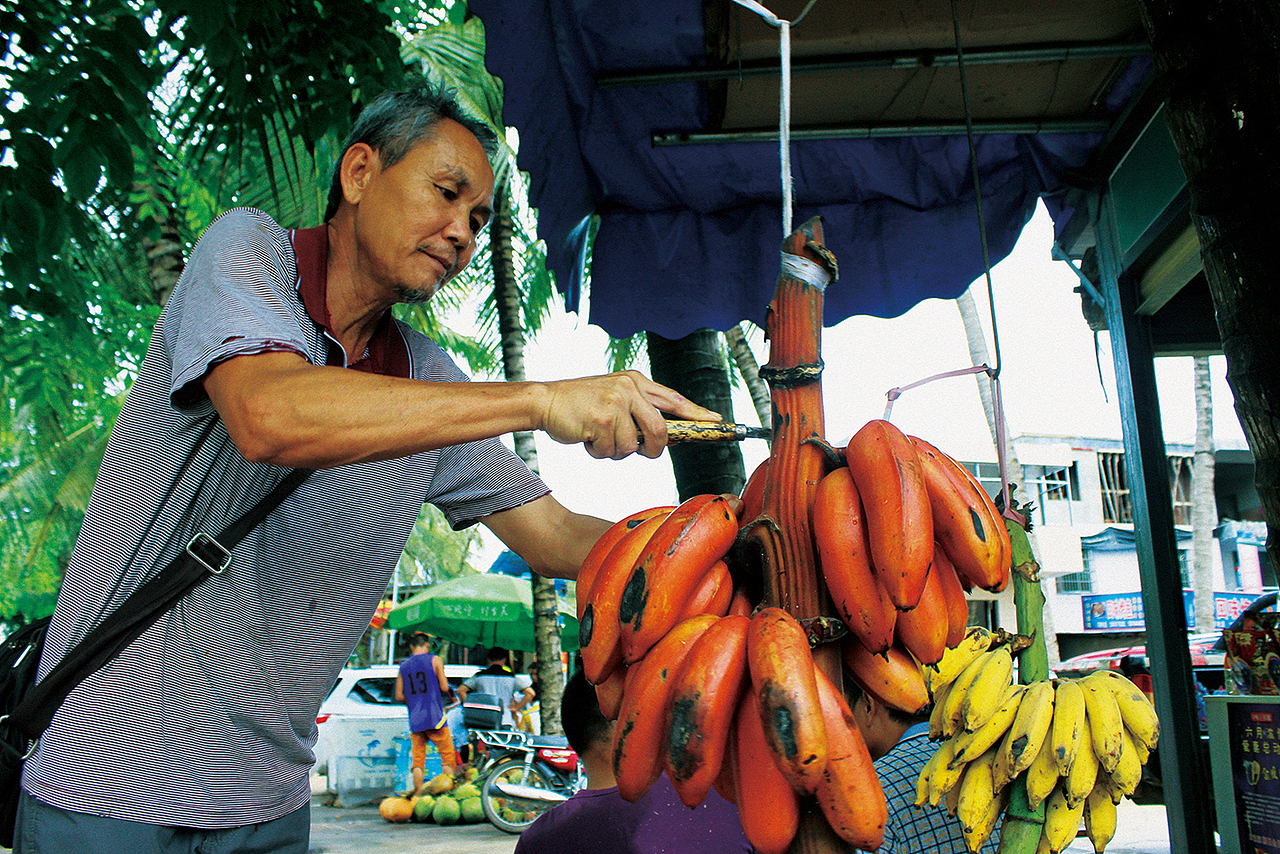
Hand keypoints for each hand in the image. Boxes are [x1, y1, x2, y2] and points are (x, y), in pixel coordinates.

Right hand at [536, 371, 719, 459]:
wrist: (546, 401)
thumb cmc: (579, 404)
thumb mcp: (613, 396)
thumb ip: (637, 409)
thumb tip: (664, 435)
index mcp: (635, 381)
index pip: (673, 398)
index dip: (696, 413)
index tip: (716, 422)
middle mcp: (629, 387)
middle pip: (660, 430)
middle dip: (654, 449)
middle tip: (643, 452)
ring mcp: (616, 401)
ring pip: (633, 446)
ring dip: (616, 451)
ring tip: (599, 436)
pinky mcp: (603, 417)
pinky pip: (613, 450)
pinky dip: (600, 452)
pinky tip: (588, 437)